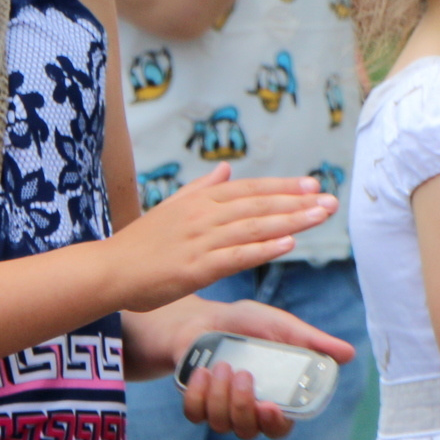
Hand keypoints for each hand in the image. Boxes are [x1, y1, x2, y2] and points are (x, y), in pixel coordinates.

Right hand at [96, 167, 337, 311]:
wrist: (109, 270)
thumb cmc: (141, 242)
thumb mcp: (172, 207)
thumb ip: (202, 188)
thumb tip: (226, 169)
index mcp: (200, 201)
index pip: (250, 190)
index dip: (283, 187)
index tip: (313, 184)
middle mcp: (204, 216)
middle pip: (259, 206)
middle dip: (297, 202)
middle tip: (330, 200)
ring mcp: (201, 241)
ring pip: (254, 228)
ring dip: (291, 221)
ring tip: (320, 216)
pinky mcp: (196, 269)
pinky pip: (236, 257)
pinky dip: (263, 249)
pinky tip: (289, 245)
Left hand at [132, 294, 358, 437]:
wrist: (204, 317)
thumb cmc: (248, 323)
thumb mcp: (283, 327)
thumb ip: (312, 342)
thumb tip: (348, 354)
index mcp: (274, 397)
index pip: (279, 429)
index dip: (275, 424)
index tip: (270, 407)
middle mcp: (247, 410)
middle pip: (248, 431)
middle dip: (242, 407)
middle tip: (242, 375)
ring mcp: (219, 410)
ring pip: (220, 424)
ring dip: (220, 396)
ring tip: (222, 365)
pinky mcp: (195, 404)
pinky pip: (195, 413)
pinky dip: (198, 395)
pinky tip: (204, 372)